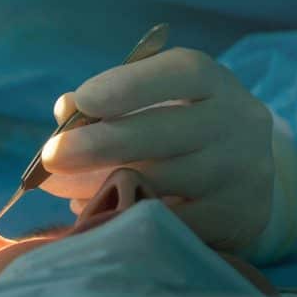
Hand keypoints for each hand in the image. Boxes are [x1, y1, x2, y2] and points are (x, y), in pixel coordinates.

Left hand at [39, 48, 273, 251]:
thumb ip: (110, 99)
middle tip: (50, 158)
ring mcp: (239, 174)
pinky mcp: (234, 218)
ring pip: (158, 182)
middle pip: (162, 132)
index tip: (81, 102)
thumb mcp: (158, 102)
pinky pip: (169, 222)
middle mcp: (236, 123)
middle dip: (97, 144)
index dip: (127, 86)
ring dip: (100, 187)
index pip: (179, 74)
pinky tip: (100, 212)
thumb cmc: (183, 129)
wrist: (246, 178)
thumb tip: (64, 110)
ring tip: (62, 190)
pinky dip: (127, 217)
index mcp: (215, 83)